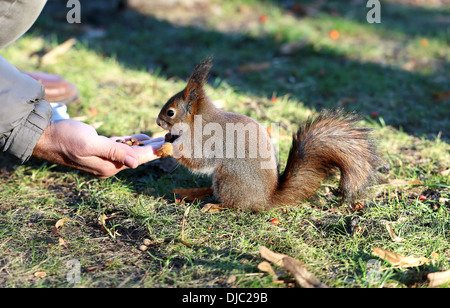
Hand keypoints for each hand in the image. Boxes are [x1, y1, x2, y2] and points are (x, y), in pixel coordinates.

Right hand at [32, 120, 164, 177]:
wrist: (45, 136)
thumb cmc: (66, 138)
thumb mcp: (91, 144)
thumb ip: (114, 152)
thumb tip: (136, 163)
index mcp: (108, 166)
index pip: (138, 159)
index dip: (154, 152)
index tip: (169, 146)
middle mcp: (108, 166)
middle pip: (137, 156)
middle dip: (153, 149)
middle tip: (170, 141)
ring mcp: (104, 159)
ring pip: (130, 151)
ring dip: (144, 145)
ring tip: (160, 140)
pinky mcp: (99, 150)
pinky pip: (120, 147)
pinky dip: (131, 142)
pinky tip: (141, 139)